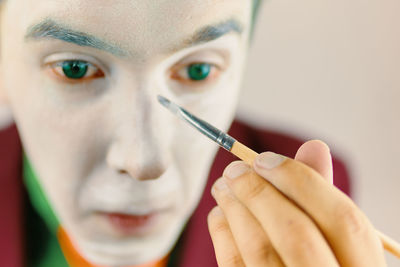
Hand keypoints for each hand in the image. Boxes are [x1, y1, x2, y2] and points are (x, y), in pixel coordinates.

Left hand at [208, 140, 385, 266]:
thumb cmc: (322, 258)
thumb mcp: (335, 236)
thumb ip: (322, 195)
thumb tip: (313, 146)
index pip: (341, 219)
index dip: (300, 181)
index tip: (265, 159)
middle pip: (296, 235)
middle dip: (259, 193)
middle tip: (233, 170)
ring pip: (260, 250)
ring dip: (235, 209)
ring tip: (223, 186)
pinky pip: (234, 266)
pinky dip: (223, 234)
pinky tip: (220, 215)